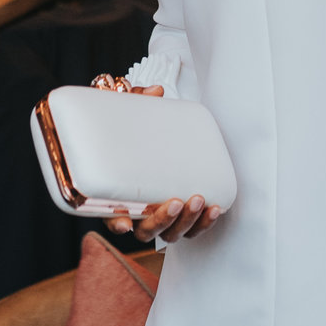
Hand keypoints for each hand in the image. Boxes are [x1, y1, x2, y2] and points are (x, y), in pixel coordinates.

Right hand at [101, 86, 222, 240]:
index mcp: (115, 193)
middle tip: (175, 202)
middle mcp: (137, 211)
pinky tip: (214, 208)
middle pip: (147, 230)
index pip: (110, 215)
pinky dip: (203, 223)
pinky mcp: (181, 213)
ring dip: (186, 223)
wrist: (144, 135)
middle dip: (163, 221)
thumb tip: (155, 91)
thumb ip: (135, 99)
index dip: (116, 223)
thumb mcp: (127, 112)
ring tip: (199, 200)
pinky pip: (192, 227)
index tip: (124, 222)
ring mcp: (159, 216)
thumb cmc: (129, 129)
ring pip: (171, 233)